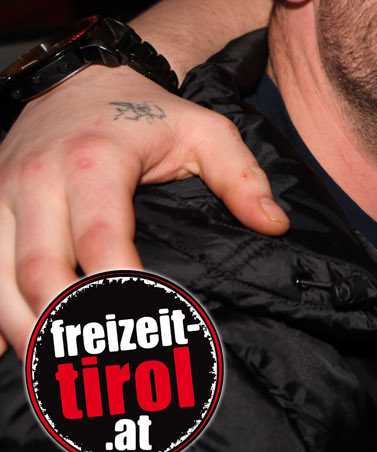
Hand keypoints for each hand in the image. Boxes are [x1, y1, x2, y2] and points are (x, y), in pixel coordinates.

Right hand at [0, 65, 287, 354]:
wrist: (84, 78)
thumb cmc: (150, 113)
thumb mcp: (207, 131)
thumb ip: (243, 179)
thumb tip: (275, 226)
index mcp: (97, 163)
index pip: (102, 238)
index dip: (118, 287)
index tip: (144, 327)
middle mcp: (38, 179)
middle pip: (39, 269)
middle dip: (64, 324)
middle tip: (94, 368)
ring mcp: (2, 194)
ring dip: (22, 329)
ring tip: (53, 372)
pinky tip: (16, 347)